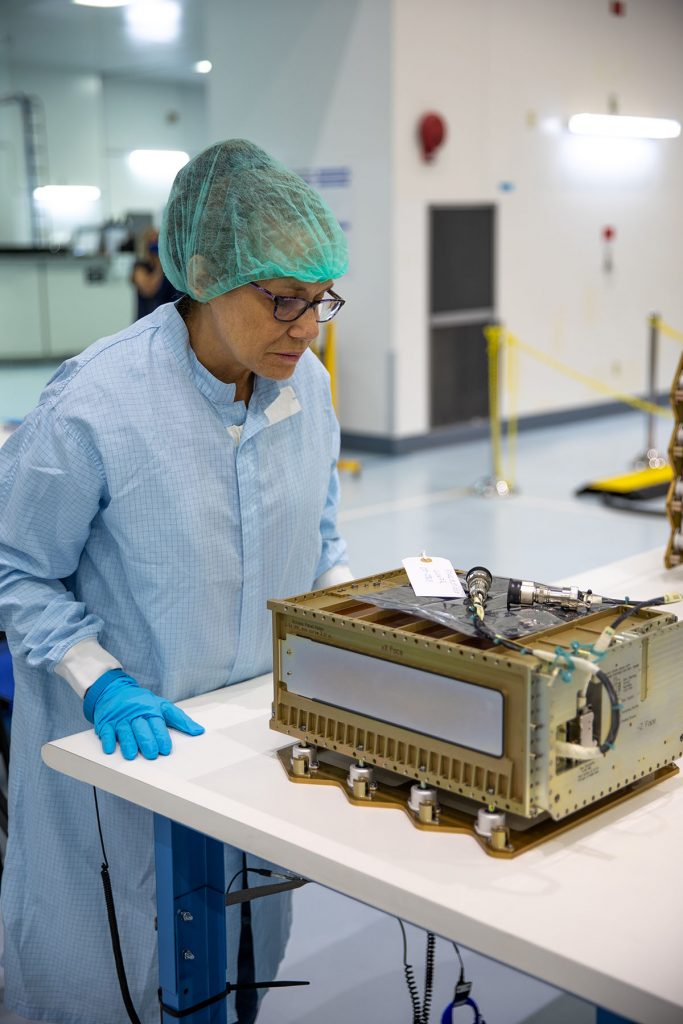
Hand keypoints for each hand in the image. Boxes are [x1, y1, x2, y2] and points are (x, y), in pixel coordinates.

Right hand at [83, 669, 203, 759]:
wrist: (114, 690)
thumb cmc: (141, 702)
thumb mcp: (162, 706)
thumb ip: (180, 719)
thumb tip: (198, 731)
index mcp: (150, 709)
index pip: (157, 724)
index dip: (161, 736)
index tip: (165, 749)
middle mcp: (135, 714)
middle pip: (141, 728)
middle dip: (146, 741)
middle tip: (151, 754)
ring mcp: (120, 718)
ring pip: (124, 731)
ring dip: (128, 743)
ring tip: (131, 755)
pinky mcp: (106, 721)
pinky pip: (106, 730)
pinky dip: (107, 740)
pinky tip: (110, 748)